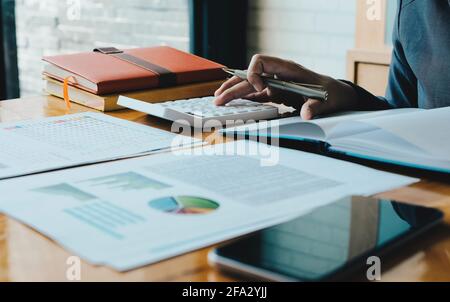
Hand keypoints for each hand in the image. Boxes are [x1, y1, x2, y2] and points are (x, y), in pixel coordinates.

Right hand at [214, 55, 357, 119]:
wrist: (336, 96)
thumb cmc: (331, 95)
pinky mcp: (276, 92)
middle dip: (233, 86)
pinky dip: (244, 98)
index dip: (254, 74)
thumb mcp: (326, 101)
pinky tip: (235, 104)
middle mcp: (278, 74)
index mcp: (288, 70)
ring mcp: (275, 82)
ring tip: (219, 100)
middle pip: (249, 75)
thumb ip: (316, 106)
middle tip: (219, 98)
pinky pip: (256, 93)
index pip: (260, 61)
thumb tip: (306, 114)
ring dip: (234, 91)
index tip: (260, 89)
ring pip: (249, 84)